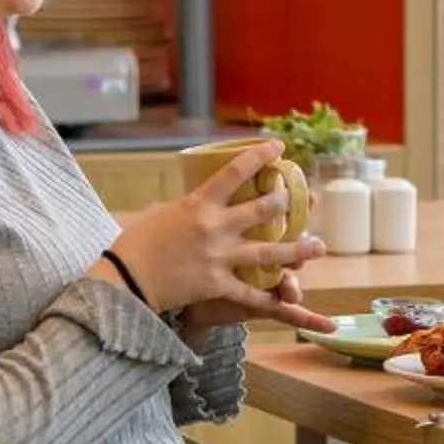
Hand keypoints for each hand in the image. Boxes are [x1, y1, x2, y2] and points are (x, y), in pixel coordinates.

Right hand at [109, 141, 330, 323]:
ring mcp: (219, 257)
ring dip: (298, 248)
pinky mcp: (217, 284)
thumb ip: (186, 207)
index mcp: (198, 203)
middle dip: (285, 202)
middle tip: (299, 200)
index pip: (236, 171)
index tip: (279, 147)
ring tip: (320, 246)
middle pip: (262, 209)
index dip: (261, 156)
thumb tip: (197, 198)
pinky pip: (252, 292)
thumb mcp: (160, 213)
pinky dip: (272, 296)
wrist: (124, 280)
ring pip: (269, 251)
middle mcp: (214, 227)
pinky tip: (290, 297)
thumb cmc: (134, 244)